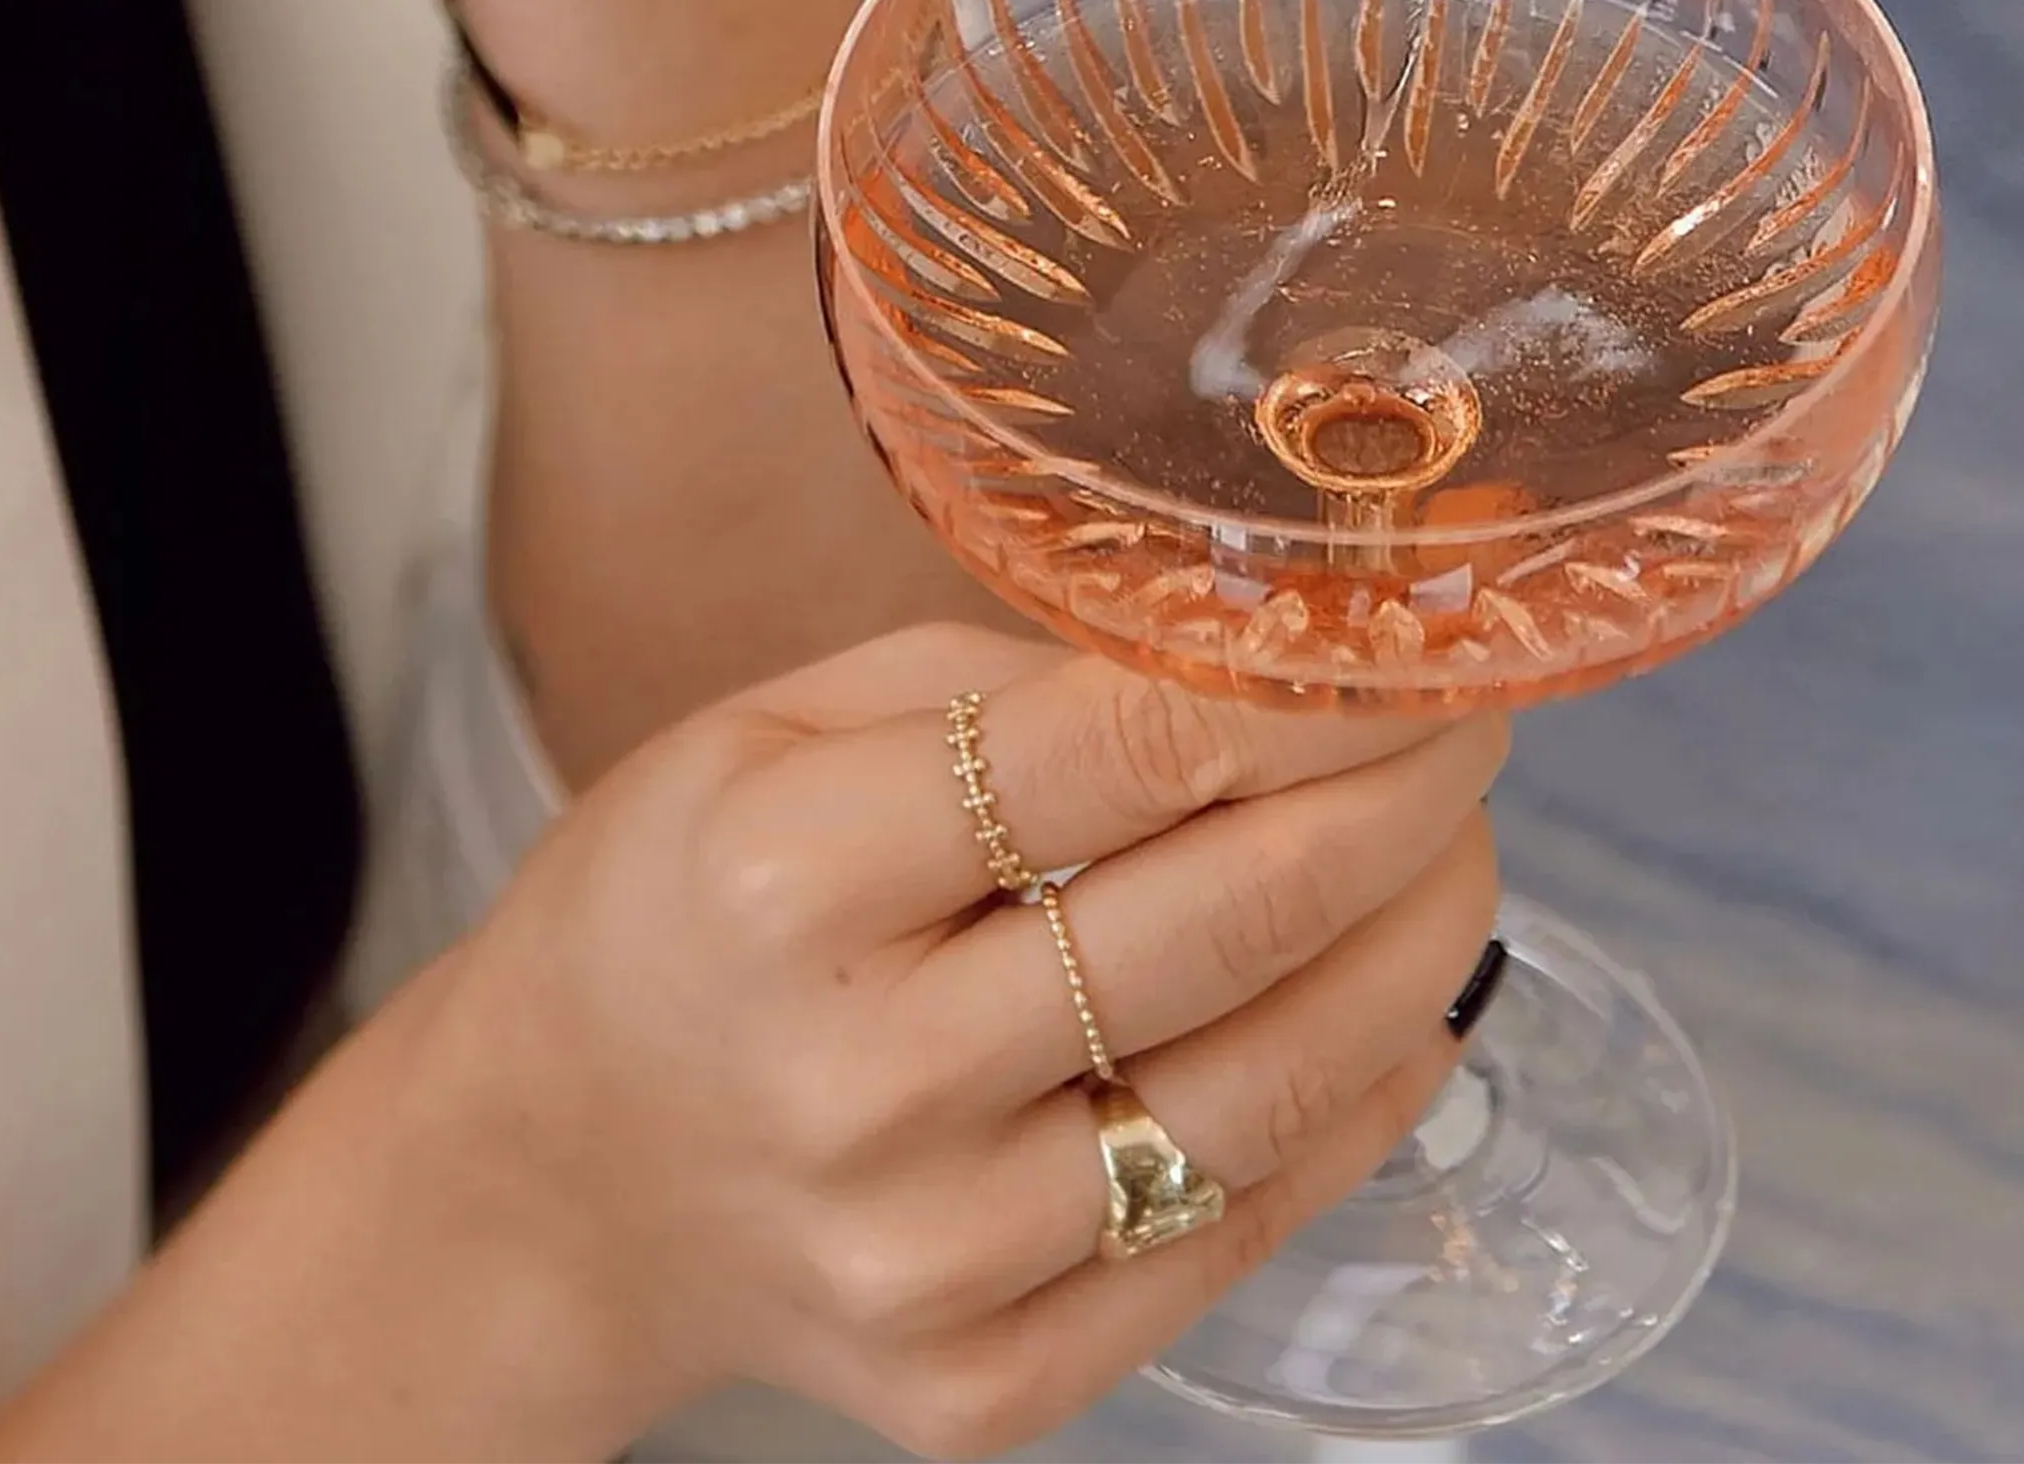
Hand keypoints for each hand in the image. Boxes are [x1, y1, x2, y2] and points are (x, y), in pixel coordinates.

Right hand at [421, 624, 1505, 1458]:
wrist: (552, 1176)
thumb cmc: (667, 908)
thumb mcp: (766, 729)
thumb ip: (990, 686)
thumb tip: (1230, 665)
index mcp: (791, 876)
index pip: (1131, 750)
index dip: (1315, 688)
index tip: (1410, 640)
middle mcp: (863, 1080)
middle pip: (1229, 918)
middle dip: (1403, 800)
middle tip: (1471, 729)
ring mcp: (929, 1258)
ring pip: (1268, 1086)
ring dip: (1409, 950)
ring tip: (1458, 857)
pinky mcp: (981, 1385)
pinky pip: (1232, 1233)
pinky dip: (1350, 1110)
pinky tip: (1399, 1014)